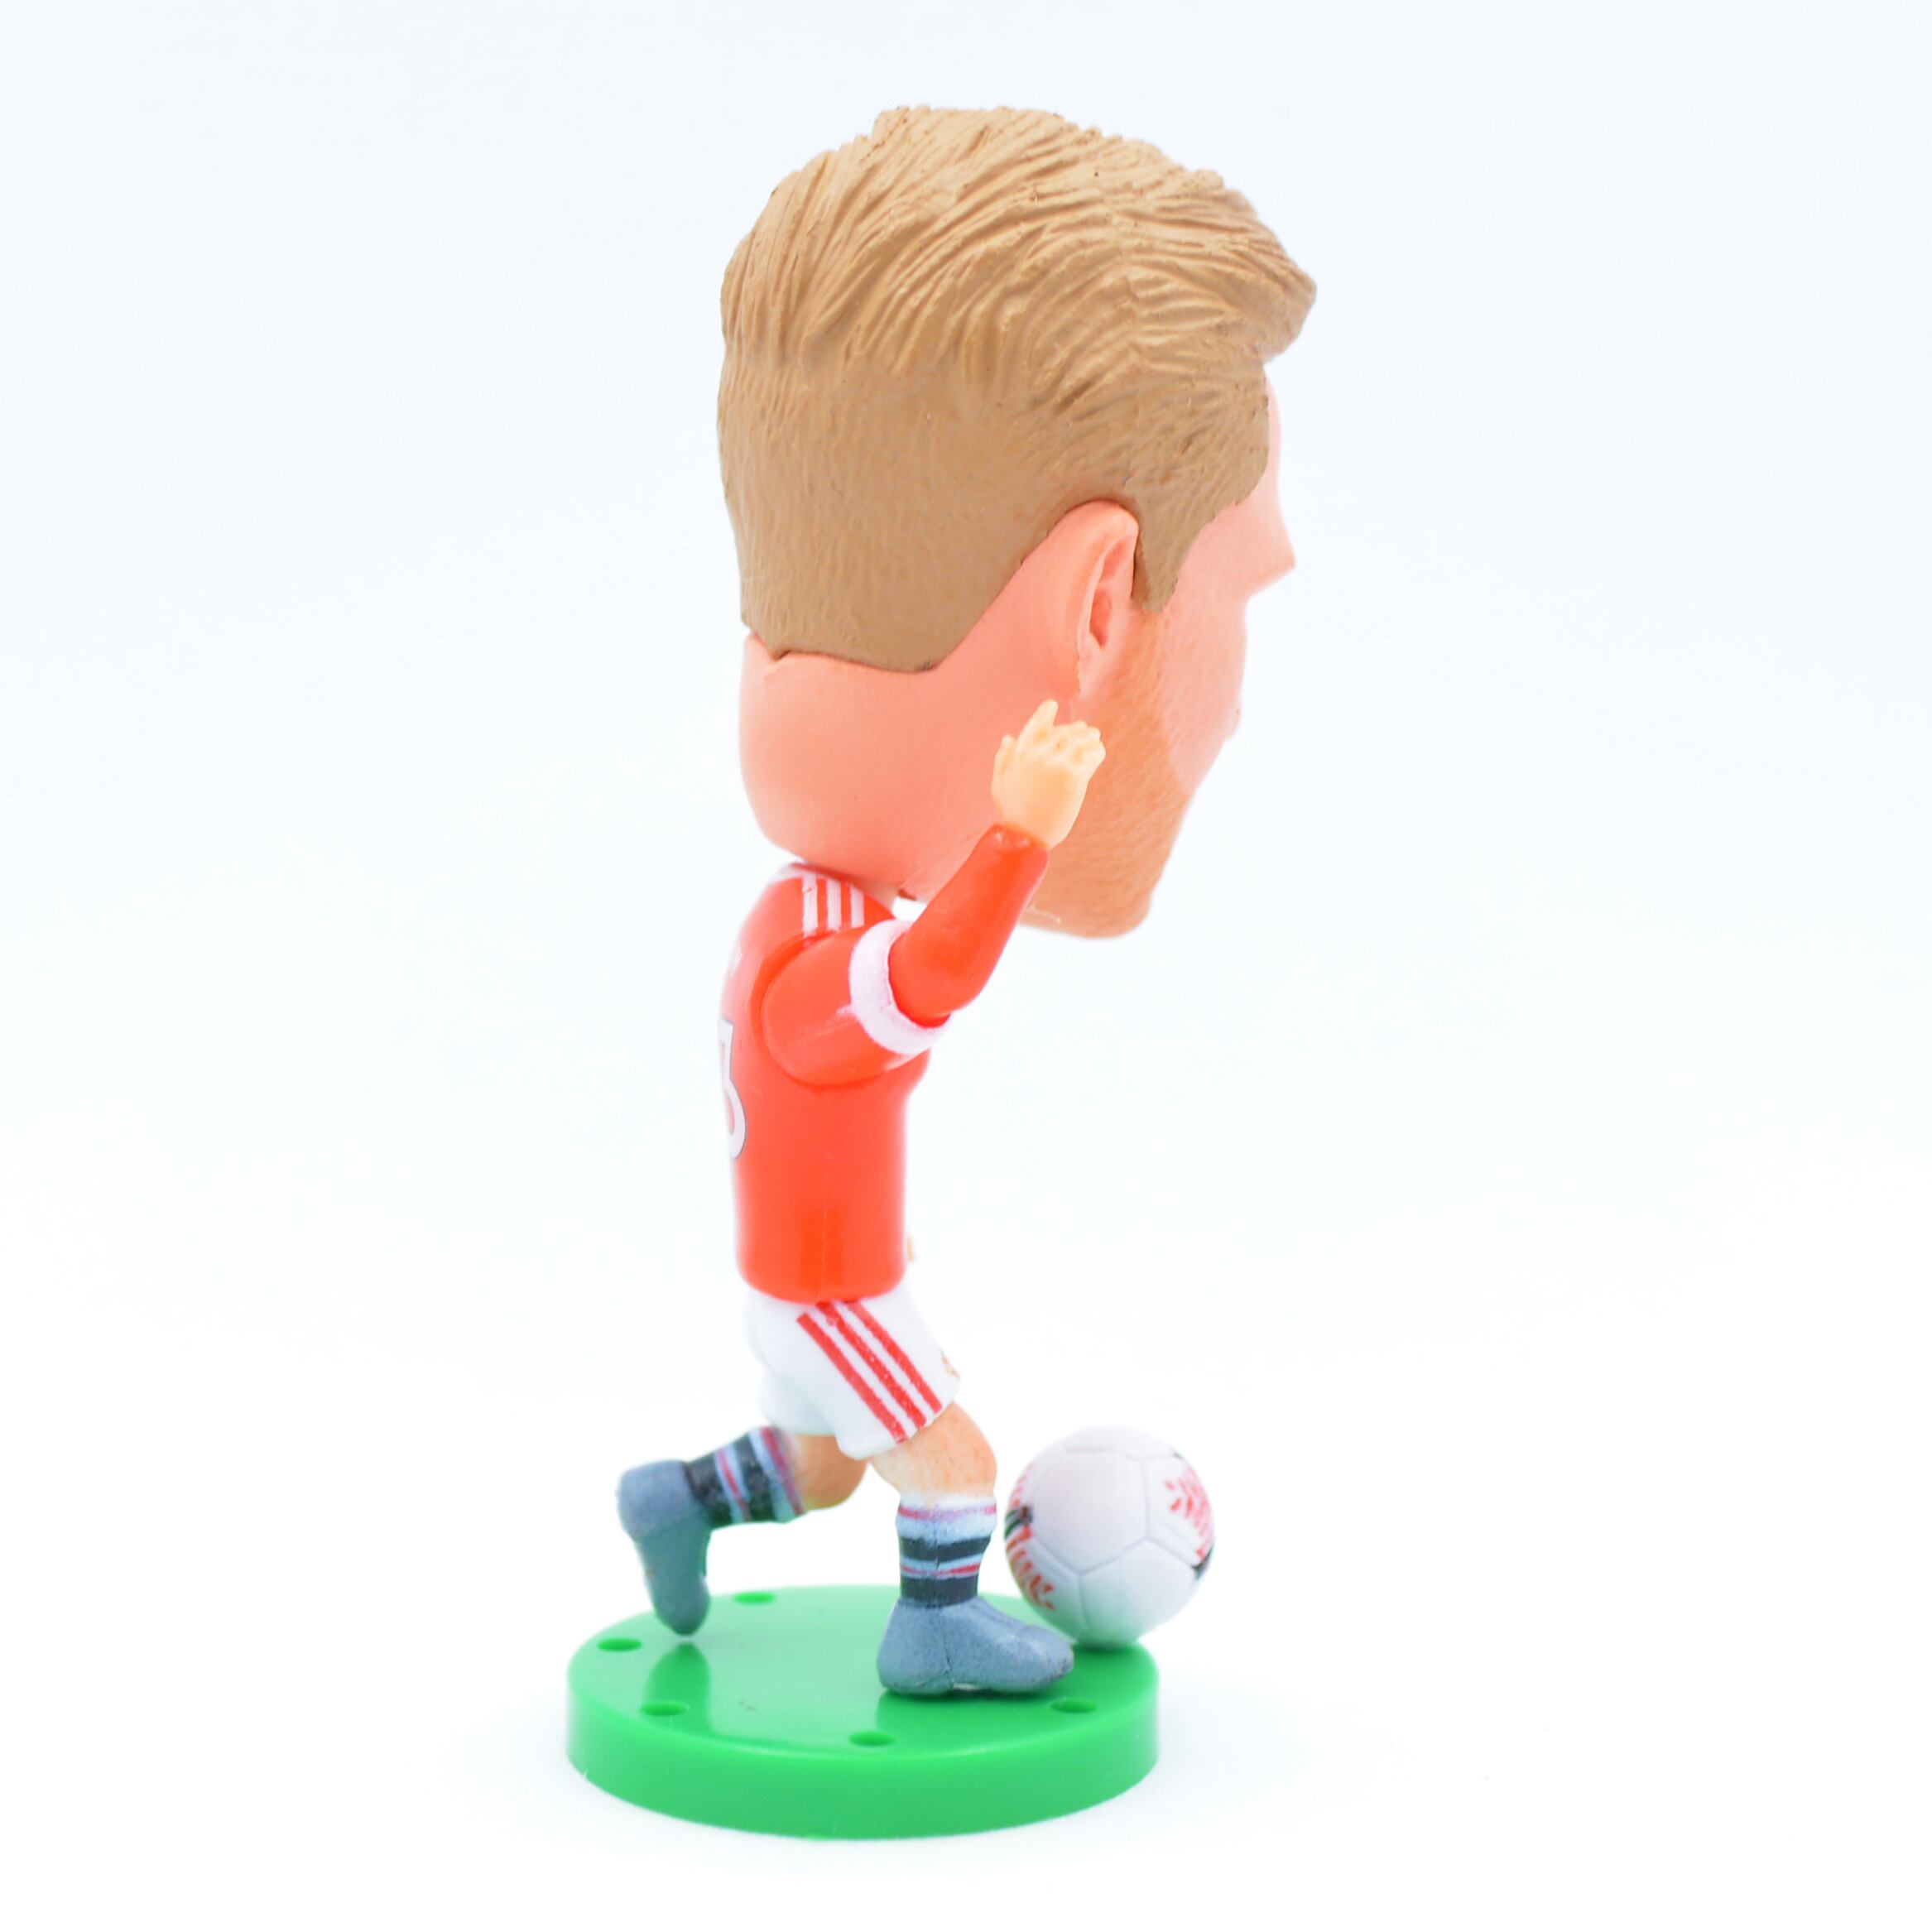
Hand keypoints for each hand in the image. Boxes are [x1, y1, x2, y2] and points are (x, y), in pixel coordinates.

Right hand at [991, 700, 1105, 848]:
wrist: (1026, 837)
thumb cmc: (1013, 814)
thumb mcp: (1000, 784)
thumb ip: (1003, 759)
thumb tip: (1008, 737)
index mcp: (1021, 753)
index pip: (1036, 723)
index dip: (1045, 712)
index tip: (1052, 705)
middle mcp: (1039, 754)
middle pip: (1063, 731)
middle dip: (1075, 729)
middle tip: (1085, 730)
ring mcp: (1057, 764)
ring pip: (1080, 740)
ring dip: (1089, 737)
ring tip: (1095, 737)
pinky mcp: (1074, 776)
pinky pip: (1091, 755)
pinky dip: (1097, 751)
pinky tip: (1099, 752)